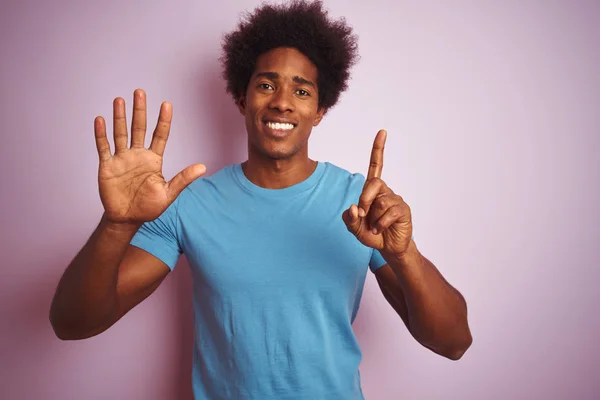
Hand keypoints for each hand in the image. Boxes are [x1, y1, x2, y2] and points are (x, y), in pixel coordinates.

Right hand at [95, 89, 205, 224]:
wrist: (127, 219)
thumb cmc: (149, 207)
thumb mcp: (169, 194)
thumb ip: (183, 179)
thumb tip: (203, 167)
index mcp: (154, 160)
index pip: (160, 135)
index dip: (163, 120)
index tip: (167, 104)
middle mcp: (138, 155)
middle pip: (139, 128)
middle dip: (140, 111)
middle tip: (140, 92)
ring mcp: (122, 159)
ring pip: (120, 133)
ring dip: (120, 117)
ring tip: (119, 100)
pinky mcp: (107, 166)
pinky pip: (104, 147)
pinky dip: (101, 134)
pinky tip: (101, 120)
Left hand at [342, 130, 412, 255]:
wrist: (388, 248)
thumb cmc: (372, 234)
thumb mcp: (354, 228)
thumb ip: (349, 219)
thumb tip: (353, 207)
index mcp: (373, 191)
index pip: (376, 166)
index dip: (378, 149)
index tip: (382, 132)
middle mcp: (385, 192)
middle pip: (374, 182)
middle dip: (365, 198)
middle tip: (361, 214)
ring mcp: (395, 200)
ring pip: (380, 202)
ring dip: (373, 218)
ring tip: (375, 227)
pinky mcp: (403, 210)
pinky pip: (389, 213)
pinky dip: (381, 224)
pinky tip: (381, 229)